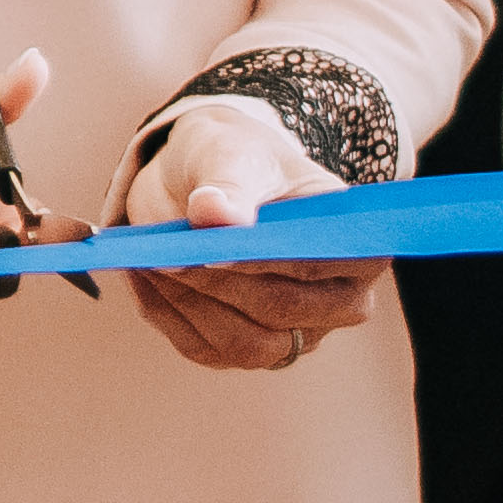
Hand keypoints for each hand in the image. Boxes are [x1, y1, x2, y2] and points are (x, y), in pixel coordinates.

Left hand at [116, 96, 381, 371]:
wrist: (202, 178)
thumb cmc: (235, 160)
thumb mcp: (229, 153)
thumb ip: (228, 182)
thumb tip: (215, 214)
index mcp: (357, 245)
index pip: (333, 265)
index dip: (278, 262)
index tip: (219, 250)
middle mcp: (339, 301)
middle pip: (283, 311)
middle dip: (219, 282)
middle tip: (167, 252)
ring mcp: (296, 333)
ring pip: (244, 343)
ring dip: (189, 303)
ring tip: (152, 259)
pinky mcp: (247, 350)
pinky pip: (204, 349)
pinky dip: (167, 314)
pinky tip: (145, 275)